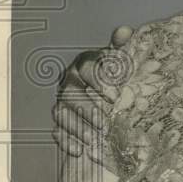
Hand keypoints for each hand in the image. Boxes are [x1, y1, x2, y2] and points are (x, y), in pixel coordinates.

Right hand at [52, 26, 132, 163]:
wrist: (112, 102)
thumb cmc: (118, 80)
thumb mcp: (122, 65)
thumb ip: (122, 50)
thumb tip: (124, 31)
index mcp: (85, 65)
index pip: (87, 68)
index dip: (100, 81)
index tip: (114, 95)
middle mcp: (71, 82)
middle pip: (73, 94)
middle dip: (88, 108)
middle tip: (104, 122)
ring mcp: (63, 103)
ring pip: (63, 113)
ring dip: (77, 127)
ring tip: (93, 139)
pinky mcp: (61, 123)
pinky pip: (58, 131)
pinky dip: (66, 141)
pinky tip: (78, 150)